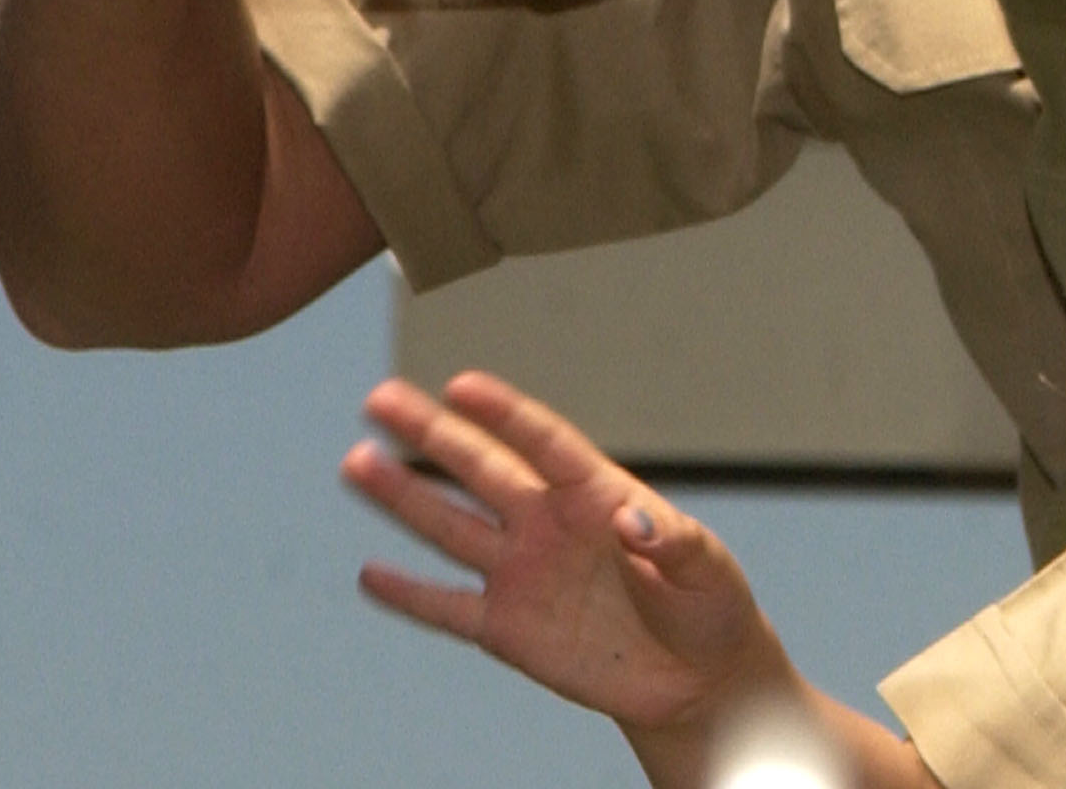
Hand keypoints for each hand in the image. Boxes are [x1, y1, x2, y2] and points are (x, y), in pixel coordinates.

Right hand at [341, 372, 779, 743]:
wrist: (694, 679)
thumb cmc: (708, 606)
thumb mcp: (708, 570)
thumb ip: (675, 543)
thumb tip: (635, 520)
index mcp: (597, 493)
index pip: (544, 443)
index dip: (504, 414)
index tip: (462, 385)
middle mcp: (548, 523)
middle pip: (480, 470)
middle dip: (431, 435)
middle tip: (381, 398)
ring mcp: (522, 573)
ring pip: (451, 527)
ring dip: (403, 498)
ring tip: (356, 462)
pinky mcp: (508, 628)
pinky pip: (449, 608)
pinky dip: (410, 595)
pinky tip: (369, 574)